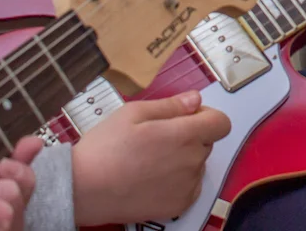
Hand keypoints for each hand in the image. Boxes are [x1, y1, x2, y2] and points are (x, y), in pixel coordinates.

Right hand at [72, 91, 230, 224]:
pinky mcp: (178, 206)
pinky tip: (152, 177)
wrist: (84, 188)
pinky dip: (178, 180)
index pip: (221, 123)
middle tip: (156, 137)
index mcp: (184, 135)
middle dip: (189, 135)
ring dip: (183, 158)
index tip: (186, 117)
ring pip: (196, 164)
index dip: (206, 116)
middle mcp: (192, 162)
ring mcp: (187, 187)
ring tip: (149, 159)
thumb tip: (196, 100)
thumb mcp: (133, 112)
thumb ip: (170, 105)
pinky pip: (189, 186)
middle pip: (206, 142)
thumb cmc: (105, 147)